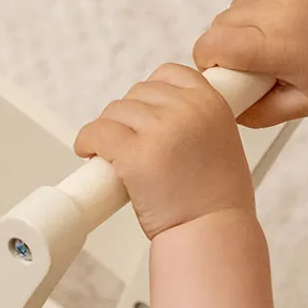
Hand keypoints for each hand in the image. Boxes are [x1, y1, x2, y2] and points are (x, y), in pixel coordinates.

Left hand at [74, 63, 253, 239]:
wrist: (211, 233)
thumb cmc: (215, 201)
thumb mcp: (220, 144)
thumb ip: (195, 123)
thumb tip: (158, 119)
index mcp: (212, 103)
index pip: (169, 74)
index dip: (149, 95)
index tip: (141, 117)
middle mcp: (187, 109)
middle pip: (136, 93)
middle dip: (126, 118)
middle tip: (124, 144)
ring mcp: (160, 129)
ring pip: (114, 112)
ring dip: (106, 132)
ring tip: (109, 154)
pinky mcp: (134, 153)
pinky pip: (97, 132)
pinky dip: (87, 141)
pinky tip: (89, 154)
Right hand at [194, 0, 307, 126]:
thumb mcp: (304, 102)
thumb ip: (258, 113)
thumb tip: (226, 110)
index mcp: (276, 42)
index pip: (208, 46)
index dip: (210, 63)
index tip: (225, 72)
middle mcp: (275, 7)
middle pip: (217, 30)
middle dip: (229, 48)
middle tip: (261, 60)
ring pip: (230, 12)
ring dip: (243, 28)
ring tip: (275, 37)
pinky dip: (255, 9)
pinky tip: (279, 19)